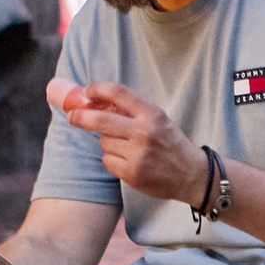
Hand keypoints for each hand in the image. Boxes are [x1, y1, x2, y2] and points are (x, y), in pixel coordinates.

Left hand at [57, 80, 201, 202]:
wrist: (192, 175)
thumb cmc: (172, 144)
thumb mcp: (159, 120)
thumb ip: (133, 111)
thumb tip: (98, 102)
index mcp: (152, 114)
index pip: (119, 93)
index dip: (97, 89)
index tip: (87, 91)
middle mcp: (144, 132)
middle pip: (100, 119)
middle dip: (81, 117)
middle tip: (72, 116)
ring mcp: (137, 154)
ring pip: (104, 142)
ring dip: (108, 143)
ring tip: (126, 148)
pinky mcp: (132, 173)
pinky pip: (107, 161)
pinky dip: (112, 160)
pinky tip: (128, 161)